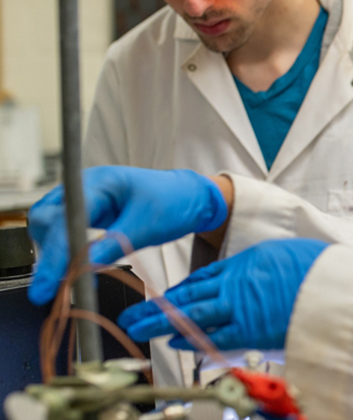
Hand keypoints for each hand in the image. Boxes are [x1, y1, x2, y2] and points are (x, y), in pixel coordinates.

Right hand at [28, 166, 227, 304]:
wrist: (190, 197)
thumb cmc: (174, 203)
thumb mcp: (146, 226)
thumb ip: (112, 245)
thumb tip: (80, 270)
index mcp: (99, 182)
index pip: (63, 219)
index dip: (52, 255)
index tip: (43, 288)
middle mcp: (84, 186)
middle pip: (45, 219)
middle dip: (49, 252)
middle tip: (58, 285)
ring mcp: (84, 198)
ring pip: (49, 226)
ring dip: (54, 252)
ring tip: (68, 278)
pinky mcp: (88, 212)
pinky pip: (63, 230)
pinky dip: (64, 250)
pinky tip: (75, 268)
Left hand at [117, 238, 328, 350]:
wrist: (333, 283)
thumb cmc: (317, 269)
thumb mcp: (285, 257)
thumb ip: (264, 269)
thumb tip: (259, 277)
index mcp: (244, 263)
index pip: (202, 278)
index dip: (180, 290)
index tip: (164, 298)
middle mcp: (235, 283)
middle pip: (187, 295)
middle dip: (157, 306)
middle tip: (132, 314)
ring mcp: (239, 306)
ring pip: (190, 314)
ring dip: (160, 321)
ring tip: (136, 327)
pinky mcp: (247, 328)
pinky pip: (212, 335)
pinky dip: (191, 337)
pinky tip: (173, 340)